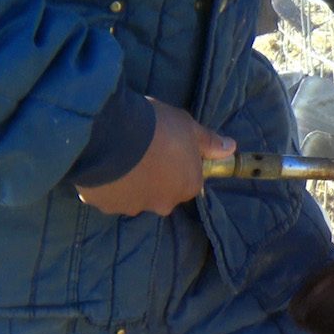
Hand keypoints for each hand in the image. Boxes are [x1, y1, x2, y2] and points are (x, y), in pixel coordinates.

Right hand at [75, 98, 234, 215]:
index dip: (178, 163)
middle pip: (162, 192)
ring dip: (129, 181)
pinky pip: (109, 195)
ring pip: (135, 195)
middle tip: (140, 152)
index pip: (189, 179)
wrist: (111, 133)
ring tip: (118, 157)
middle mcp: (164, 204)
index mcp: (189, 186)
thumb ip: (209, 141)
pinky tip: (103, 165)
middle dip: (153, 177)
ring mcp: (134, 207)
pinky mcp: (106, 205)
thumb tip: (231, 148)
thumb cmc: (158, 128)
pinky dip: (107, 184)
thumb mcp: (188, 127)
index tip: (166, 147)